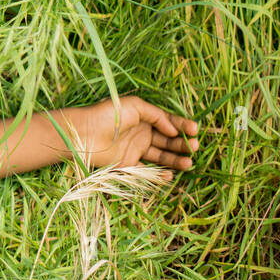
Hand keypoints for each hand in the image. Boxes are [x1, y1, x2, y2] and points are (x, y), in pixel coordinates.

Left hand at [67, 96, 199, 178]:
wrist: (84, 133)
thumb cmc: (107, 115)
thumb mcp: (134, 106)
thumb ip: (156, 115)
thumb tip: (173, 129)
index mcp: (143, 118)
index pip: (168, 122)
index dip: (182, 125)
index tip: (196, 130)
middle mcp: (140, 133)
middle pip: (167, 140)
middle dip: (182, 143)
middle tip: (194, 147)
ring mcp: (134, 149)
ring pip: (161, 156)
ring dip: (176, 159)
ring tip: (189, 162)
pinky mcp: (127, 164)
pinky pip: (147, 171)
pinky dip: (160, 174)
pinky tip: (171, 174)